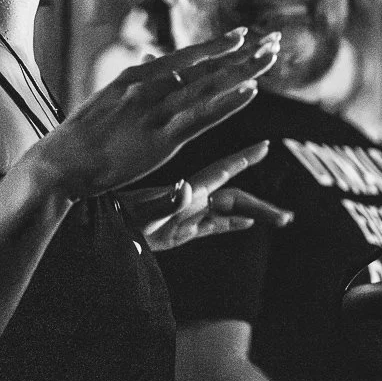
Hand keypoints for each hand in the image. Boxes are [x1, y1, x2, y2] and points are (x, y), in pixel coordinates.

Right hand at [26, 28, 281, 199]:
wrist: (62, 162)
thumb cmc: (82, 135)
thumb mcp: (109, 98)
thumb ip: (136, 81)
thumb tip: (154, 61)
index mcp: (137, 75)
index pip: (186, 57)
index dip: (217, 46)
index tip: (242, 36)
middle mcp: (150, 86)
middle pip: (206, 67)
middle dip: (242, 53)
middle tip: (272, 40)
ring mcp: (158, 112)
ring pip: (211, 86)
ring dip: (244, 70)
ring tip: (271, 57)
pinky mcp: (163, 139)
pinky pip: (204, 117)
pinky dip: (229, 102)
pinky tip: (251, 90)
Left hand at [119, 141, 292, 251]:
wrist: (93, 227)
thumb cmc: (111, 219)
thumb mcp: (139, 214)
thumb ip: (164, 203)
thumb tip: (186, 189)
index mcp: (185, 192)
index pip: (221, 172)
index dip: (243, 159)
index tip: (265, 147)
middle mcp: (189, 201)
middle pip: (234, 199)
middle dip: (261, 205)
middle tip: (288, 216)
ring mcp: (184, 216)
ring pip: (227, 213)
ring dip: (252, 215)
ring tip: (279, 220)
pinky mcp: (176, 233)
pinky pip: (210, 227)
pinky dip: (230, 225)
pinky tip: (245, 225)